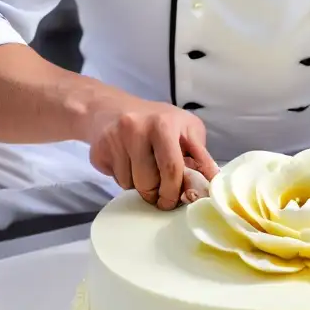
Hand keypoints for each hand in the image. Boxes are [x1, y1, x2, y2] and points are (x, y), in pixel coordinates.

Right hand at [86, 99, 219, 209]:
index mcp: (163, 124)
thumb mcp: (186, 128)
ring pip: (131, 185)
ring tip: (145, 171)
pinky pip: (115, 180)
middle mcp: (136, 129)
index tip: (178, 201)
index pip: (172, 168)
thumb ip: (199, 154)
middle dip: (159, 195)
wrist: (111, 108)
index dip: (176, 191)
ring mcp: (114, 140)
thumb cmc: (157, 120)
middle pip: (150, 182)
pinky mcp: (98, 151)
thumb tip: (211, 182)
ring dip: (141, 187)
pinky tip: (127, 163)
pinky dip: (124, 179)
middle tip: (163, 197)